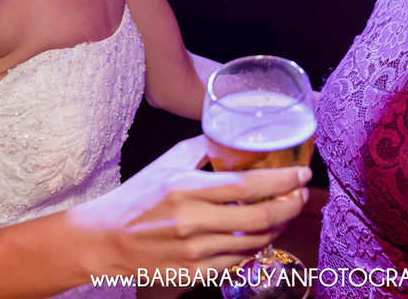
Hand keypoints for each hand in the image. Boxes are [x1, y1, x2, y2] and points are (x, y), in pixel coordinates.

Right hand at [67, 136, 310, 277]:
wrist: (105, 240)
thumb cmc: (138, 196)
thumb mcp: (167, 162)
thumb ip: (203, 148)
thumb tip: (234, 133)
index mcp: (186, 188)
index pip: (247, 186)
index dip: (281, 181)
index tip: (302, 173)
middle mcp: (192, 222)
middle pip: (260, 219)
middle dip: (291, 206)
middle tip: (302, 194)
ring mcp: (194, 252)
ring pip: (254, 243)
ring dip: (279, 227)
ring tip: (286, 211)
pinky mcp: (194, 274)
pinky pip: (238, 262)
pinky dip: (255, 248)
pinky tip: (262, 235)